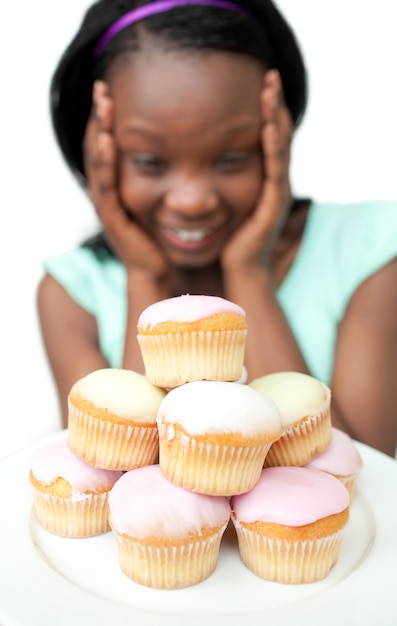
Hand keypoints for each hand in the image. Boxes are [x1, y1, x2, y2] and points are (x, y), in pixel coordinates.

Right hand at [83, 81, 168, 278]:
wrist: (155, 270)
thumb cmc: (160, 236)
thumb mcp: (160, 199)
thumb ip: (163, 175)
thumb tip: (184, 151)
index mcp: (118, 185)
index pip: (108, 144)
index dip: (108, 118)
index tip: (113, 89)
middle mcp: (108, 192)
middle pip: (97, 147)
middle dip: (99, 116)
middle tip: (102, 86)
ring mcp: (108, 204)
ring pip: (97, 162)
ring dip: (98, 132)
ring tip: (102, 104)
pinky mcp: (113, 218)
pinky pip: (105, 186)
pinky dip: (105, 162)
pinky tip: (107, 140)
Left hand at [221, 70, 292, 271]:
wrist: (239, 269)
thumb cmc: (231, 238)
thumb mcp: (227, 202)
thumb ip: (222, 180)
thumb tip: (202, 161)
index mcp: (264, 178)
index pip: (268, 136)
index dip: (266, 110)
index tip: (260, 83)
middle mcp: (274, 181)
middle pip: (278, 135)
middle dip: (274, 105)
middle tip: (270, 75)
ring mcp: (276, 193)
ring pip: (280, 148)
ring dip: (276, 118)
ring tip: (271, 91)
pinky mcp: (272, 205)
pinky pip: (274, 171)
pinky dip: (273, 147)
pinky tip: (268, 127)